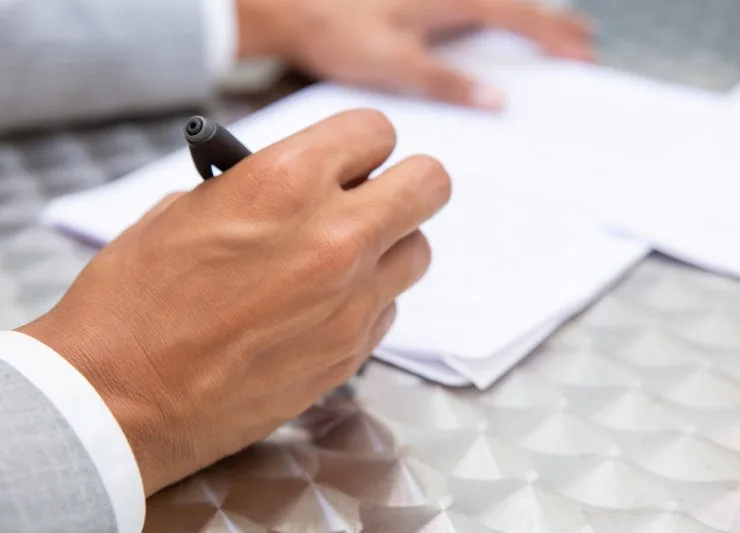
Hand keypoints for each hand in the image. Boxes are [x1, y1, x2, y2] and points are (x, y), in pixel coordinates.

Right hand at [18, 110, 450, 494]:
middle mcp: (335, 237)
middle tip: (375, 194)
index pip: (375, 131)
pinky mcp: (352, 354)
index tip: (352, 155)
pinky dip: (367, 298)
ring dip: (390, 244)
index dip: (361, 141)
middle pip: (429, 185)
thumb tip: (304, 184)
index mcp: (285, 183)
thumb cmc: (134, 299)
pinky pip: (388, 307)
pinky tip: (322, 307)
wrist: (121, 401)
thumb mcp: (186, 209)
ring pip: (417, 250)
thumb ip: (261, 186)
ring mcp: (352, 301)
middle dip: (406, 182)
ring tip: (343, 256)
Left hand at [236, 0, 592, 108]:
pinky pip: (466, 7)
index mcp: (450, 1)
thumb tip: (496, 100)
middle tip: (582, 42)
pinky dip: (490, 17)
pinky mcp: (413, 2)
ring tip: (549, 32)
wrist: (289, 4)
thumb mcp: (395, 63)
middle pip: (513, 4)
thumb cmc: (336, 28)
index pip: (519, 18)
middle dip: (551, 23)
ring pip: (492, 1)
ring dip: (524, 16)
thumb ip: (447, 83)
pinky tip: (485, 28)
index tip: (584, 56)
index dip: (554, 37)